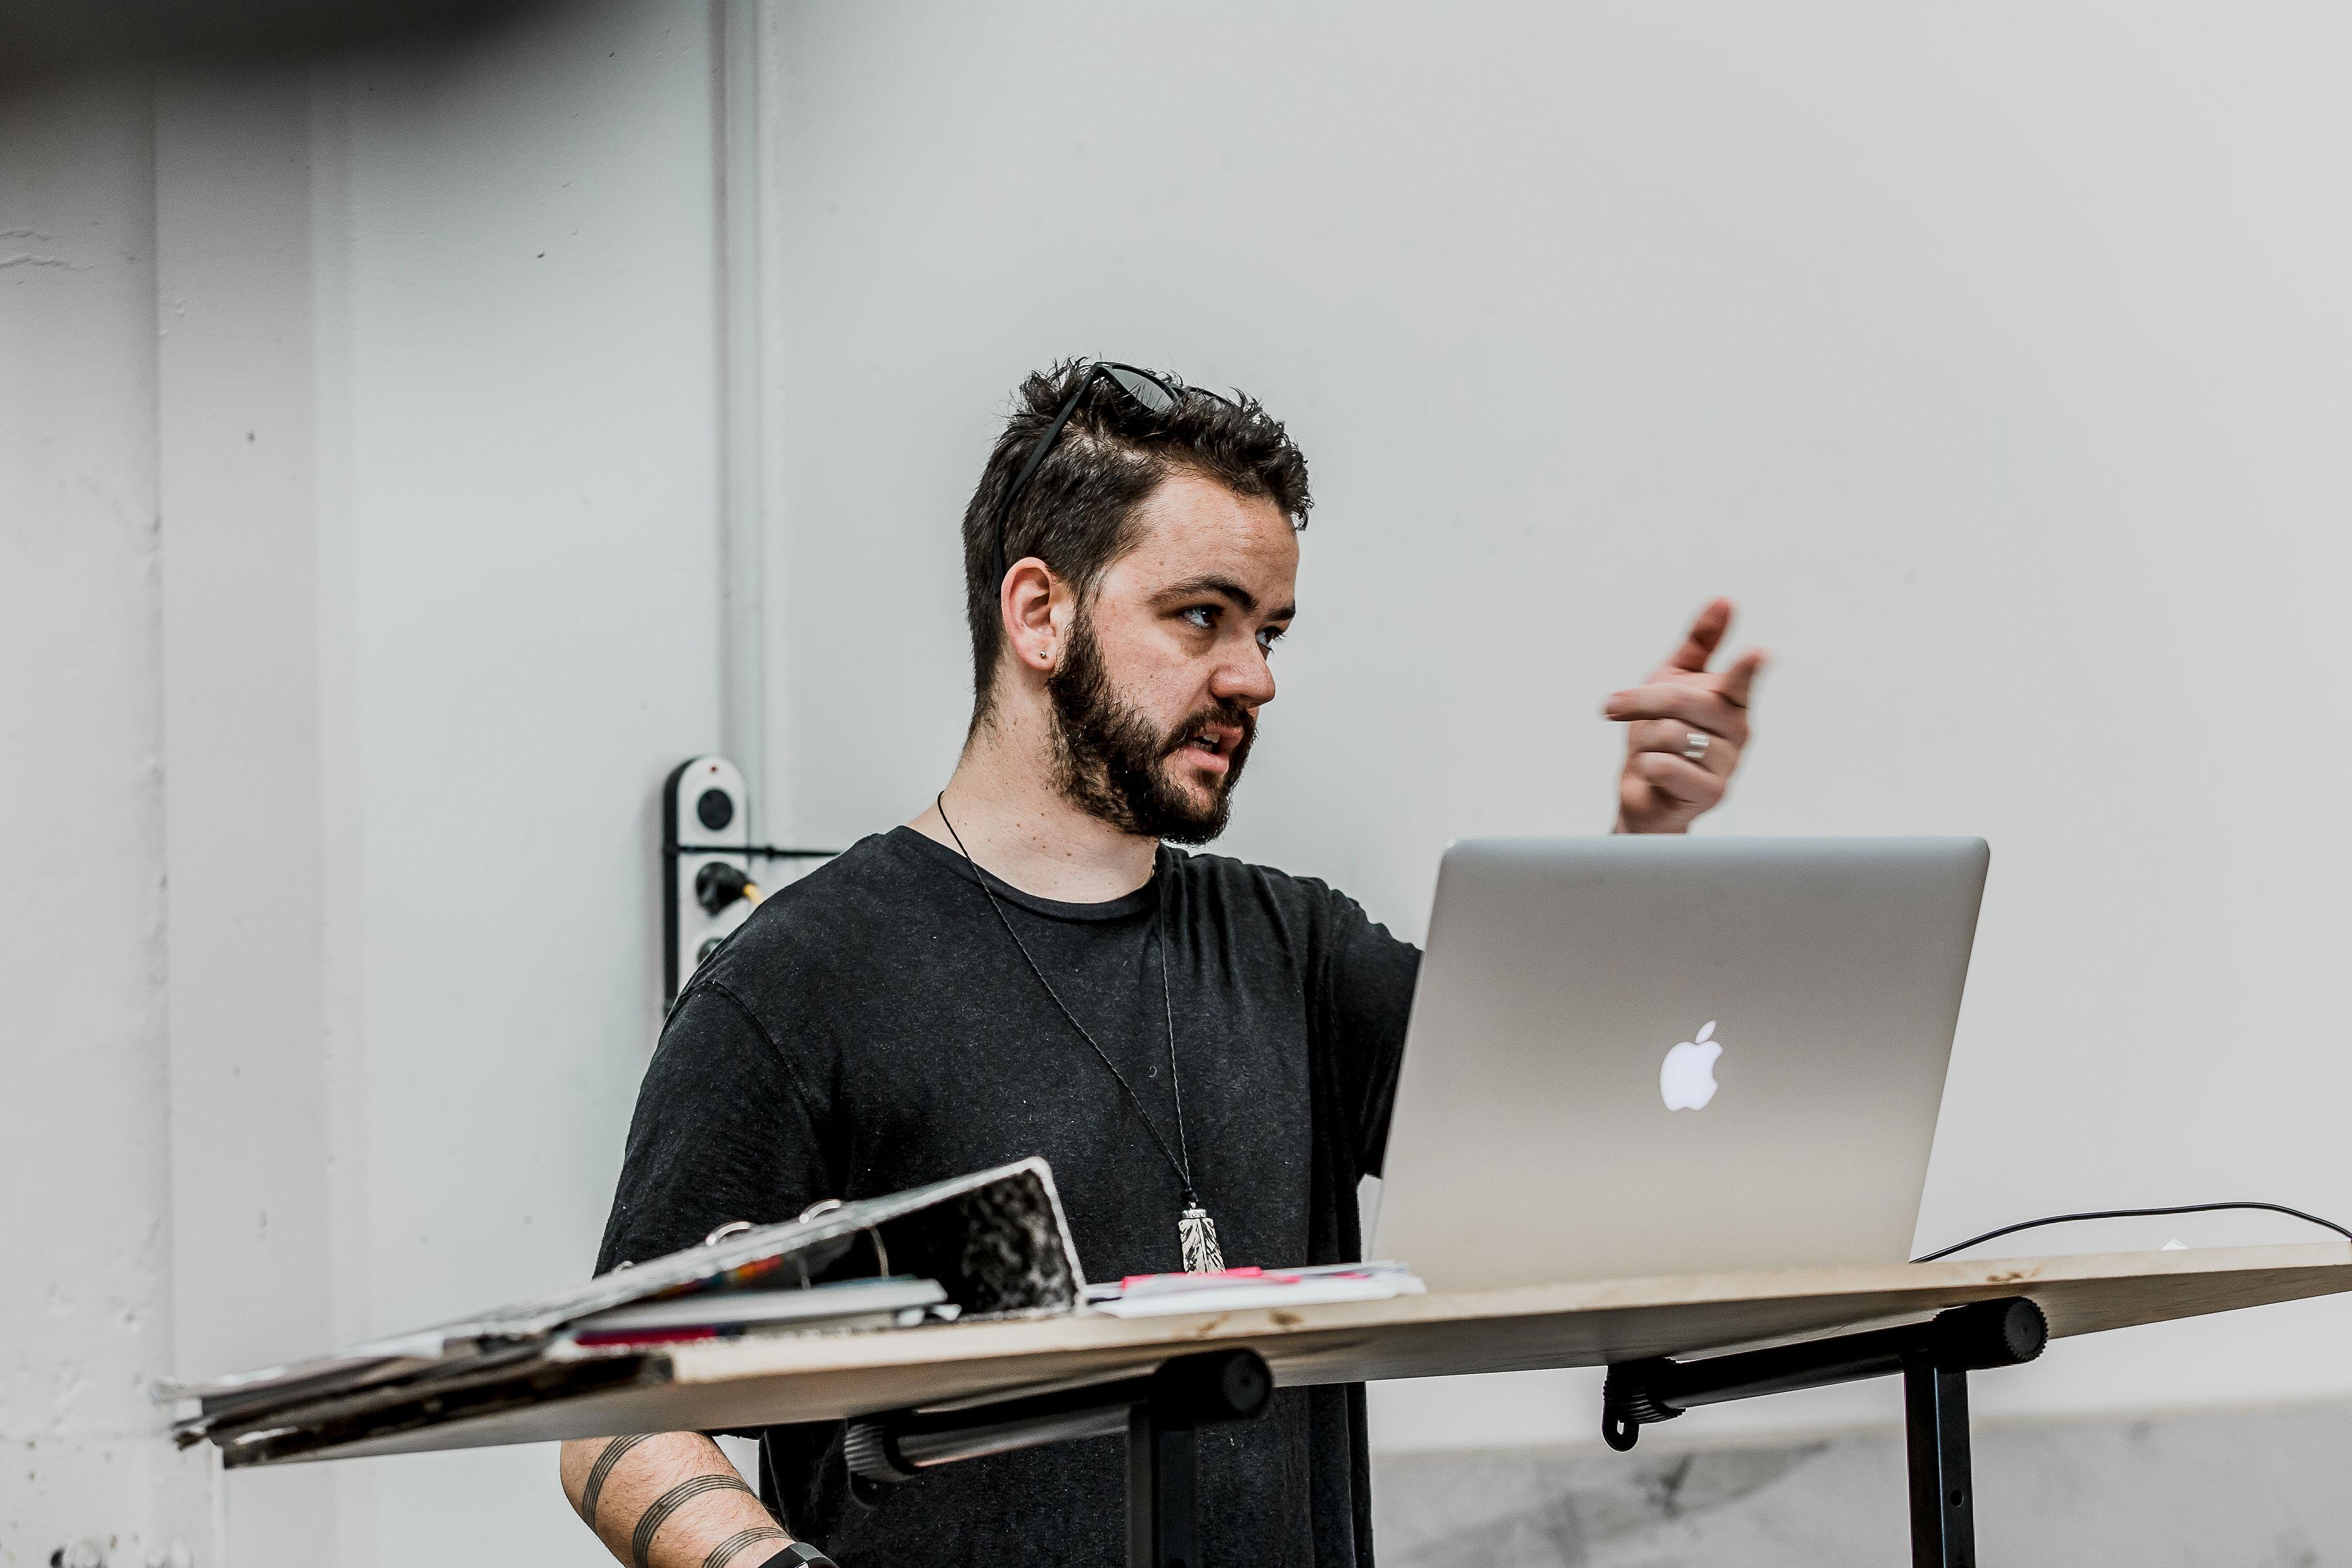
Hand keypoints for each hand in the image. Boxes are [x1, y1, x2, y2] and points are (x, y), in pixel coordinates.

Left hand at [1604, 597, 1765, 833]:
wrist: (1644, 792)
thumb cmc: (1660, 734)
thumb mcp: (1673, 680)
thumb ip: (1699, 643)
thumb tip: (1723, 601)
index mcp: (1731, 701)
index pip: (1742, 680)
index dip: (1748, 667)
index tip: (1760, 652)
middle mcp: (1738, 731)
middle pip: (1684, 701)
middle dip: (1640, 701)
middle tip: (1613, 706)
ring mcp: (1728, 764)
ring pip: (1672, 734)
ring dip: (1646, 740)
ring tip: (1652, 751)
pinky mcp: (1712, 794)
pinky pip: (1666, 766)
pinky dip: (1648, 766)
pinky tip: (1655, 773)